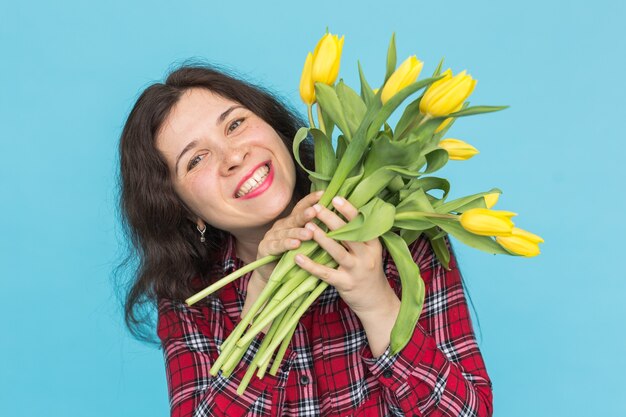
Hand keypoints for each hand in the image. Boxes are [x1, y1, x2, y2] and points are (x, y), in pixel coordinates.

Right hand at [254, 190, 323, 282]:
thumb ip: (316, 233)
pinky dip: (286, 245)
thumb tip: (337, 222)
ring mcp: (272, 236)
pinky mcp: (265, 248)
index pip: (301, 207)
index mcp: (292, 222)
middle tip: (316, 210)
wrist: (272, 275)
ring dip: (298, 232)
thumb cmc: (294, 258)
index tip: (323, 194)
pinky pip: (277, 246)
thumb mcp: (306, 244)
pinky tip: (295, 244)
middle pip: (294, 218)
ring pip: (287, 232)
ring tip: (309, 233)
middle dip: (305, 214)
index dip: (311, 200)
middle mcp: (281, 226)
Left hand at [294, 196, 398, 318]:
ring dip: (322, 239)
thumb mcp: (370, 251)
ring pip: (338, 252)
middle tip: (317, 207)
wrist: (375, 301)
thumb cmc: (367, 270)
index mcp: (373, 244)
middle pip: (349, 235)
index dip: (349, 210)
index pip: (362, 224)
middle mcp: (367, 256)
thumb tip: (341, 210)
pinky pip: (326, 273)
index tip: (336, 198)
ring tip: (308, 226)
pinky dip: (311, 266)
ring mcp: (356, 270)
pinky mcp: (345, 284)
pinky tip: (298, 258)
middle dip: (332, 220)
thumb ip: (358, 235)